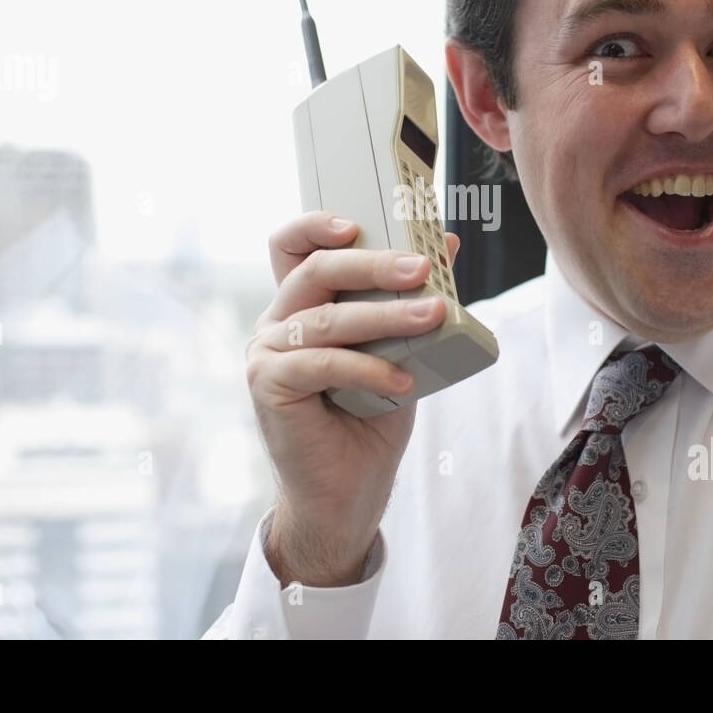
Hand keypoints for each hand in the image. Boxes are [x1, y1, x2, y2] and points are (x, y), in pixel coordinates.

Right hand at [246, 211, 460, 586]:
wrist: (348, 491)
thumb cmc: (371, 417)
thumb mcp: (401, 348)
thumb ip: (412, 297)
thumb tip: (447, 242)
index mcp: (302, 305)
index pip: (292, 246)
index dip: (315, 224)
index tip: (358, 221)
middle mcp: (277, 321)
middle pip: (315, 269)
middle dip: (373, 263)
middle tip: (423, 268)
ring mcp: (266, 352)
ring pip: (327, 317)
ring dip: (385, 315)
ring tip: (434, 317)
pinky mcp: (267, 385)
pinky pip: (322, 363)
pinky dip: (368, 368)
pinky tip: (402, 382)